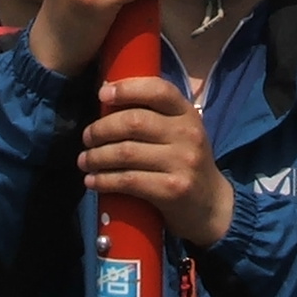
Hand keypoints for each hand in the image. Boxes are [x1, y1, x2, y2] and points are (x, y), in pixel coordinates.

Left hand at [81, 75, 234, 246]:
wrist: (212, 207)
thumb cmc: (185, 163)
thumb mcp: (179, 133)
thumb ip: (153, 115)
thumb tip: (107, 96)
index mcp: (187, 114)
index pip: (158, 90)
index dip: (127, 89)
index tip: (102, 94)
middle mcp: (187, 134)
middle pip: (134, 122)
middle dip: (101, 129)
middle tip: (87, 138)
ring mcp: (182, 162)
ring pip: (126, 152)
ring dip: (97, 157)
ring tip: (84, 160)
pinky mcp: (172, 190)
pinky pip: (129, 181)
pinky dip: (104, 180)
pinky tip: (92, 181)